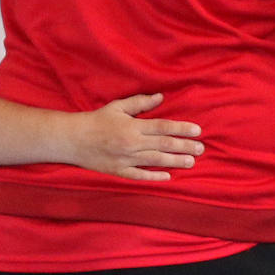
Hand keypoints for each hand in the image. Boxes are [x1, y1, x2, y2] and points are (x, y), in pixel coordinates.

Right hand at [68, 93, 203, 180]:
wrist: (73, 139)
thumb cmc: (97, 120)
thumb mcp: (118, 107)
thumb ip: (141, 103)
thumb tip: (161, 97)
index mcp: (133, 126)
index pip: (163, 127)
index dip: (181, 129)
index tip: (197, 130)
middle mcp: (132, 143)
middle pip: (163, 145)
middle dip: (184, 147)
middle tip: (201, 149)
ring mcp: (126, 159)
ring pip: (156, 161)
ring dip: (175, 162)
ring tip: (192, 162)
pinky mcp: (119, 171)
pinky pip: (140, 176)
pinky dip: (154, 177)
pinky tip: (168, 177)